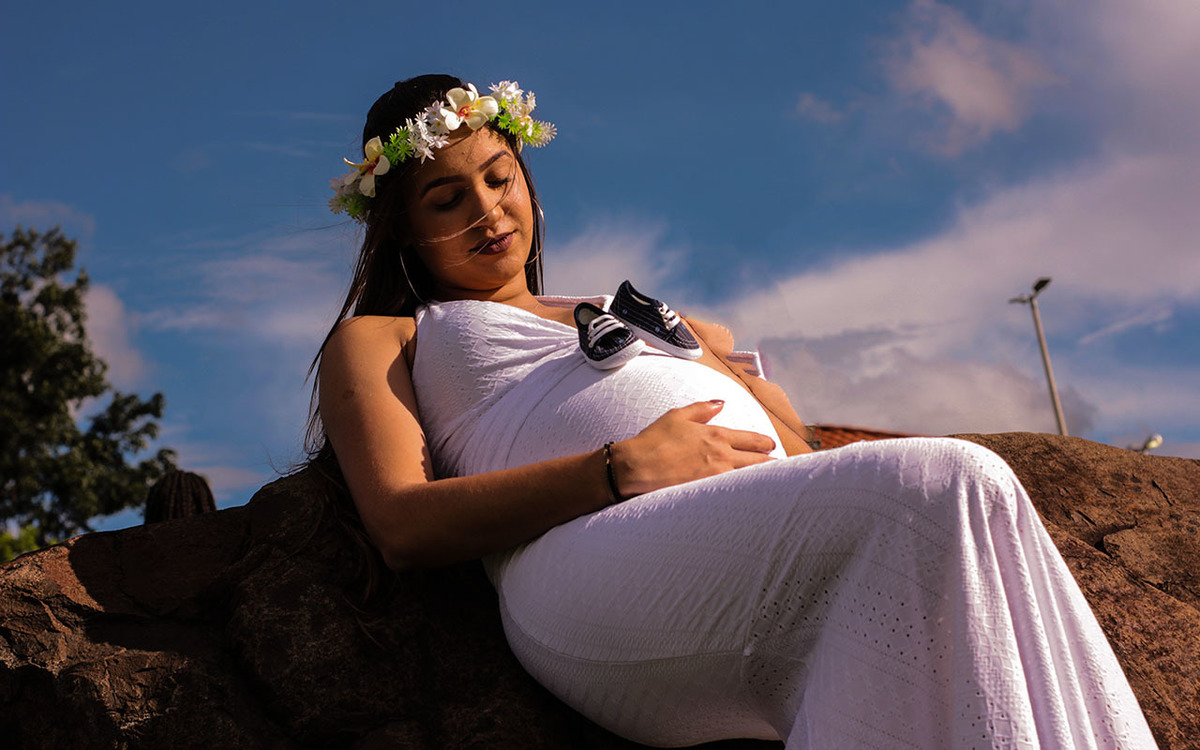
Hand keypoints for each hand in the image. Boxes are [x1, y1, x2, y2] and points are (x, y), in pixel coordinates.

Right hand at [611, 400, 776, 496]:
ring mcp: (717, 476)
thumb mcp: (677, 416)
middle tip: (784, 466)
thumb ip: (702, 408)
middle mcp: (722, 455)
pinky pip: (736, 492)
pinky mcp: (709, 492)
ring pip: (751, 478)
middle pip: (758, 460)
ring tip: (777, 483)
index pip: (752, 439)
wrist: (637, 467)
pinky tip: (754, 498)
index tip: (772, 446)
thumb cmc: (653, 440)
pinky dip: (747, 493)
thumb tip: (721, 403)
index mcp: (716, 435)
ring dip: (765, 479)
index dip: (765, 443)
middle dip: (773, 463)